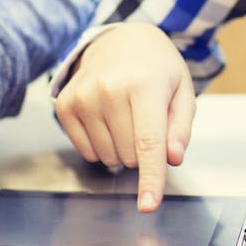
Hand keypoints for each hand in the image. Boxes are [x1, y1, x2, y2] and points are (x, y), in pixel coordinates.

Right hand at [53, 22, 196, 211]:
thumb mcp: (181, 91)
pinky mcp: (65, 104)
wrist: (118, 41)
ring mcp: (83, 96)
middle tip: (144, 121)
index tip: (148, 205)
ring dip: (122, 149)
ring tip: (126, 117)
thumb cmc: (155, 69)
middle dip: (142, 151)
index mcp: (145, 83)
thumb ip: (180, 128)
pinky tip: (107, 120)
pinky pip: (86, 152)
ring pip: (108, 157)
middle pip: (130, 155)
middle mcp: (109, 88)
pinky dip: (101, 146)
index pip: (149, 142)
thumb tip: (171, 158)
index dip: (150, 177)